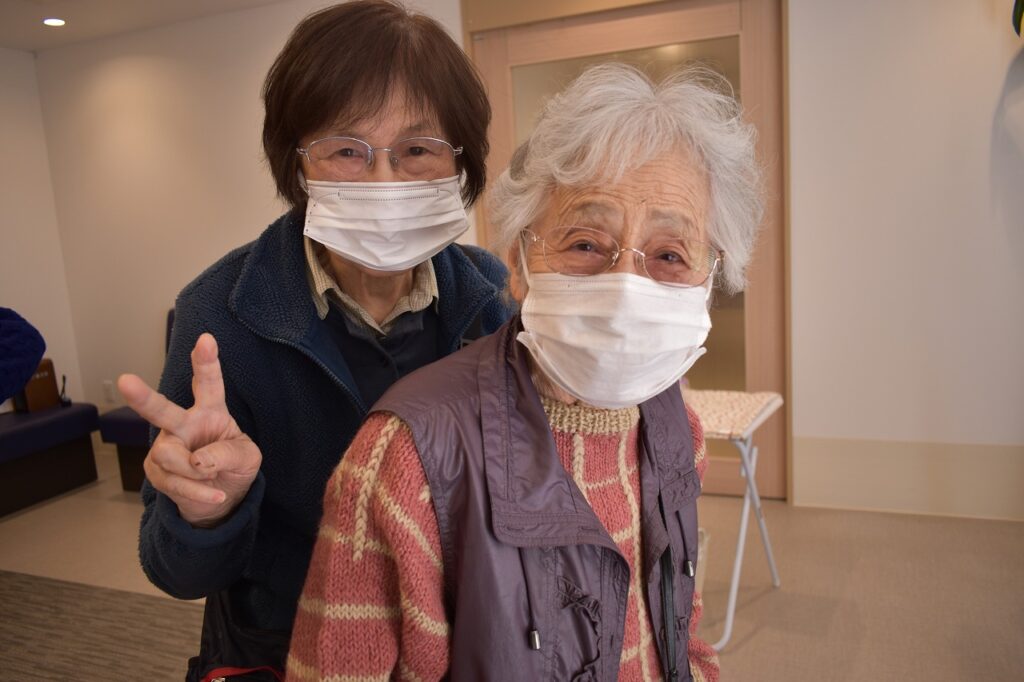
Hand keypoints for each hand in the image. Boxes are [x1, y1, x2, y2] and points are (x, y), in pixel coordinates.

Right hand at [118, 333, 260, 527]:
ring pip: (168, 455)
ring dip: (194, 472)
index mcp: (210, 411)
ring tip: (212, 476)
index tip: (206, 340)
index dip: (206, 362)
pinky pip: (172, 481)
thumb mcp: (246, 458)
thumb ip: (227, 454)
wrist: (222, 499)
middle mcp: (184, 424)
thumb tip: (197, 462)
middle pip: (162, 409)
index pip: (208, 384)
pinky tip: (214, 495)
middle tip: (125, 381)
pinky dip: (197, 492)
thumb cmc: (234, 466)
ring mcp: (167, 446)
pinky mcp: (156, 470)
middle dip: (143, 397)